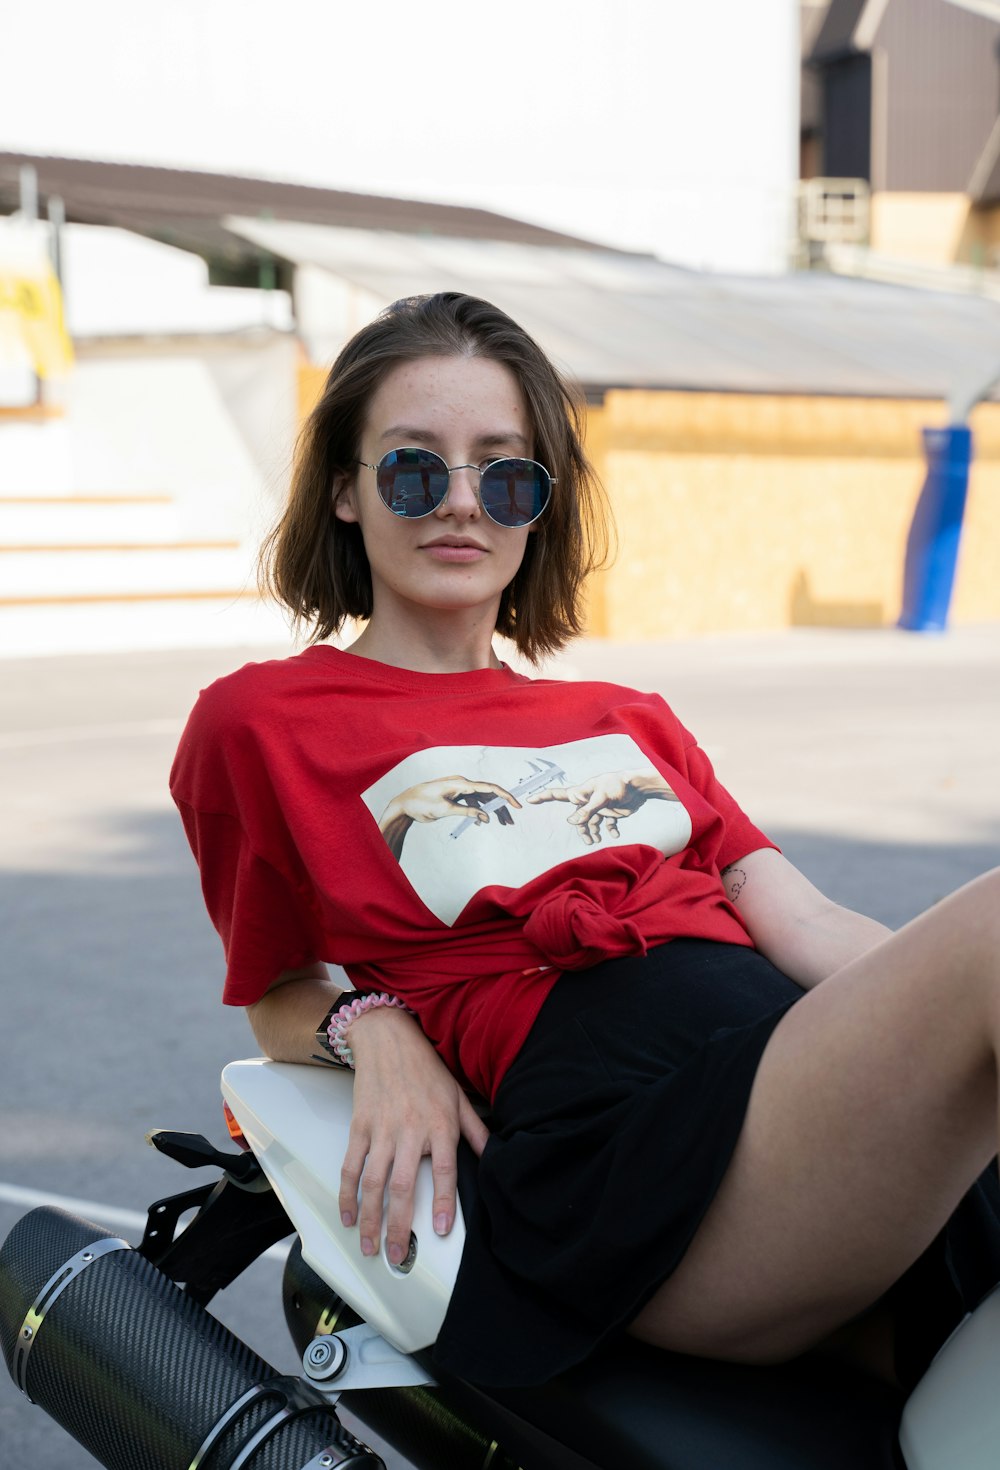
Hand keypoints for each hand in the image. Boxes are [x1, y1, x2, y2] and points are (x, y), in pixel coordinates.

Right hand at [338, 1006, 488, 1265]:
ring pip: (373, 1183)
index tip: (440, 1230)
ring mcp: (381, 1130)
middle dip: (399, 1226)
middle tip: (398, 1256)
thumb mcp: (459, 1096)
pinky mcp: (360, 1127)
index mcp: (440, 1125)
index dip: (443, 1202)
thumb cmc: (427, 1069)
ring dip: (370, 1219)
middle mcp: (410, 1130)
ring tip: (371, 1246)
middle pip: (402, 1186)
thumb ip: (476, 1131)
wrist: (388, 1039)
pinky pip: (351, 1166)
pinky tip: (348, 1216)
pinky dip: (347, 1194)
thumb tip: (495, 1157)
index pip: (444, 1170)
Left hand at [379, 777, 520, 856]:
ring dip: (491, 811)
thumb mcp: (444, 810)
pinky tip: (480, 823)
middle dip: (500, 807)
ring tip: (502, 823)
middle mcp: (462, 784)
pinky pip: (472, 802)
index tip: (516, 805)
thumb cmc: (421, 804)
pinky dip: (479, 811)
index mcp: (460, 784)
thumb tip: (484, 817)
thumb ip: (466, 812)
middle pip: (488, 794)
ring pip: (481, 799)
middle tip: (510, 822)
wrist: (404, 804)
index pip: (488, 788)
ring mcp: (458, 789)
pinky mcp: (455, 796)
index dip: (504, 796)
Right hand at [528, 769, 676, 845]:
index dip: (543, 796)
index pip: (558, 794)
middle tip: (590, 840)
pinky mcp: (610, 812)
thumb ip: (587, 811)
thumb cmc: (617, 786)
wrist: (638, 788)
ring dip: (593, 832)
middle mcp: (587, 800)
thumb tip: (571, 822)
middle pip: (577, 817)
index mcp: (581, 792)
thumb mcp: (601, 798)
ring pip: (590, 823)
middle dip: (582, 829)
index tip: (529, 800)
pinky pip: (606, 824)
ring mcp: (598, 807)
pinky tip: (615, 834)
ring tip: (598, 840)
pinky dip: (610, 830)